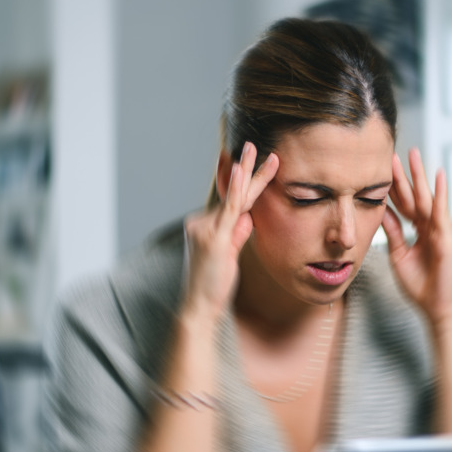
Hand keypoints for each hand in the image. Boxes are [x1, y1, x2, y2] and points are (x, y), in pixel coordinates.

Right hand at [182, 142, 277, 318]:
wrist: (198, 307)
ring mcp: (206, 229)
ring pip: (234, 199)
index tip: (244, 162)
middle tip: (251, 145)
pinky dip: (235, 190)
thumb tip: (248, 219)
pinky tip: (240, 171)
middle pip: (231, 194)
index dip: (238, 182)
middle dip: (243, 169)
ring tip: (253, 149)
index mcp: (207, 226)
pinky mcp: (214, 238)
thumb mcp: (230, 256)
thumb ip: (238, 235)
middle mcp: (202, 223)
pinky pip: (230, 210)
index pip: (230, 201)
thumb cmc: (212, 284)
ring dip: (247, 174)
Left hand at [382, 148, 451, 325]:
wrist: (436, 307)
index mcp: (419, 229)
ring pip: (427, 198)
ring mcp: (440, 229)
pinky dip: (440, 193)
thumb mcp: (398, 254)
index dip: (393, 186)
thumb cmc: (420, 284)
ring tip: (414, 154)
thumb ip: (391, 232)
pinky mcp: (447, 236)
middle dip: (405, 174)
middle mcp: (431, 225)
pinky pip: (441, 211)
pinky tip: (439, 176)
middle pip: (415, 195)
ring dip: (421, 176)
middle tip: (395, 152)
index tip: (381, 167)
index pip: (404, 203)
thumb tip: (380, 210)